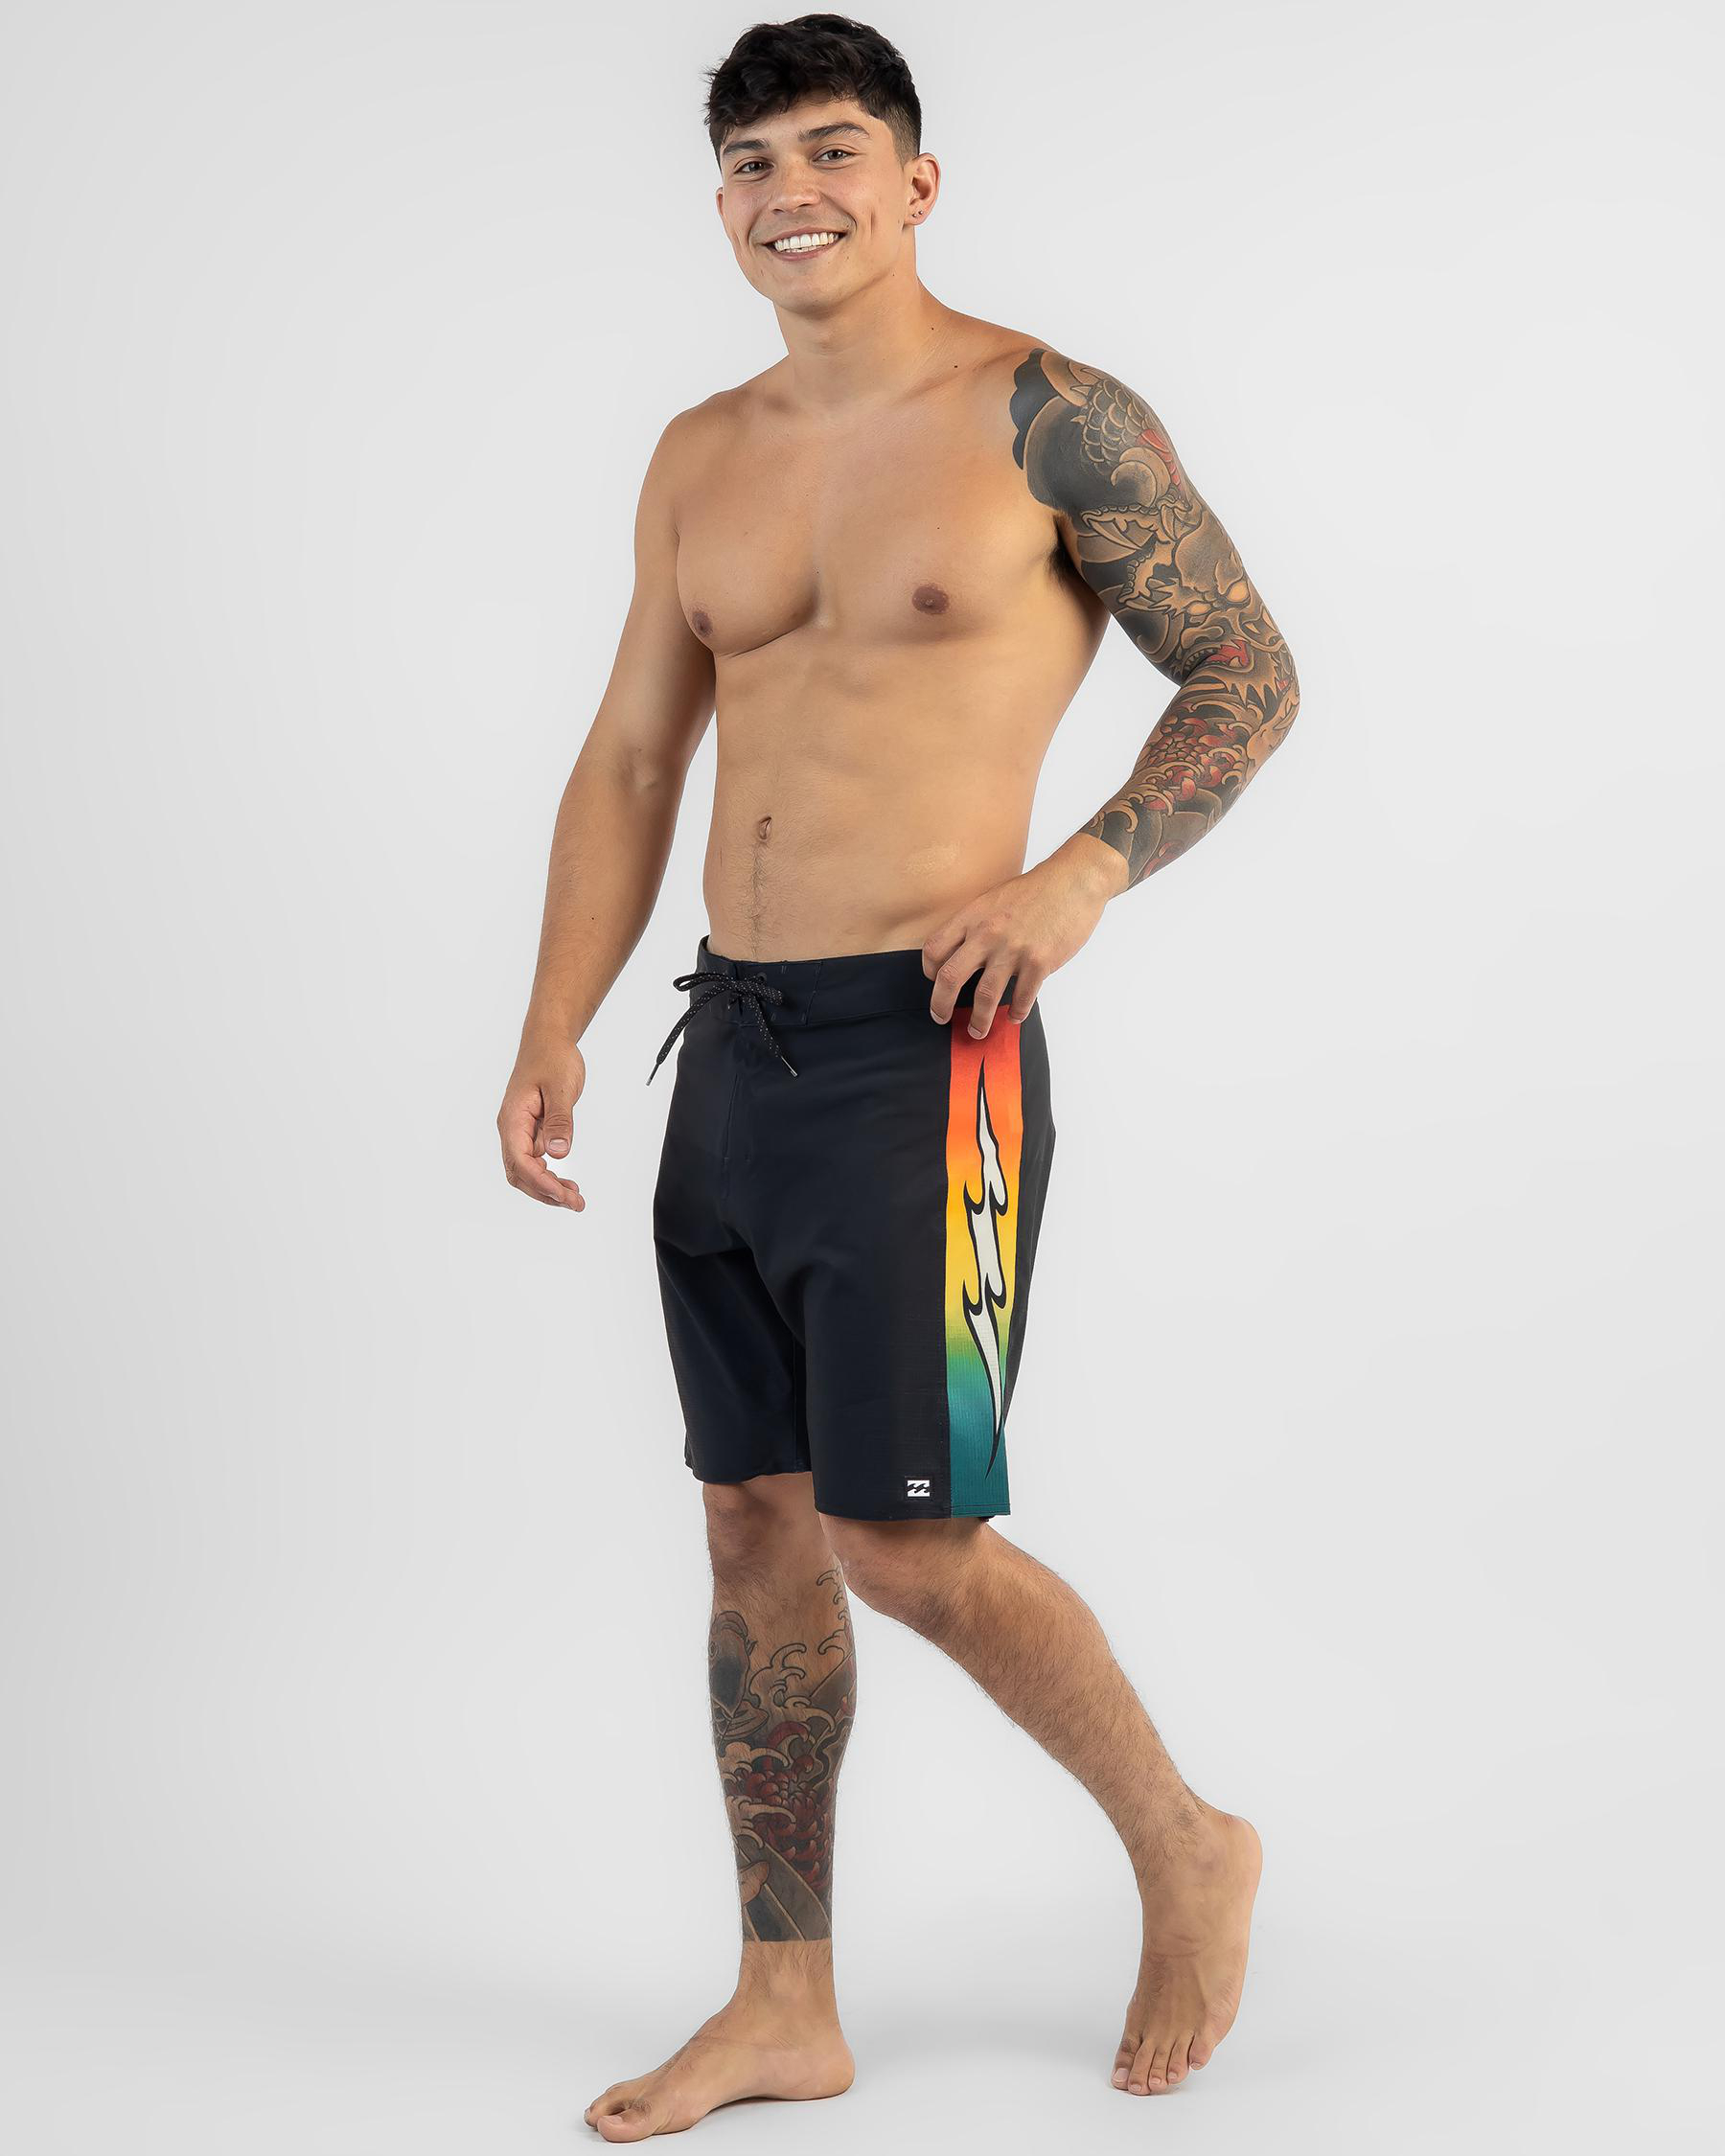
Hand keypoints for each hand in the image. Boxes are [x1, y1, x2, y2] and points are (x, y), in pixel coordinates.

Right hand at [497, 1030, 587, 1209]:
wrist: (548, 1041)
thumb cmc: (552, 1059)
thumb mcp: (561, 1088)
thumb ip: (560, 1121)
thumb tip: (559, 1153)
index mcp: (513, 1119)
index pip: (520, 1161)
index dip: (541, 1182)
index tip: (564, 1195)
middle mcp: (511, 1128)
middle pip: (519, 1174)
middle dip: (545, 1193)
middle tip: (575, 1203)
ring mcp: (520, 1131)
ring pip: (526, 1171)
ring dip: (547, 1188)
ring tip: (574, 1198)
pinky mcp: (531, 1131)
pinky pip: (535, 1161)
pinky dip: (549, 1175)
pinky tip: (566, 1182)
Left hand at [923, 837, 1125, 1035]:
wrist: (1073, 882)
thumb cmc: (1034, 891)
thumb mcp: (993, 900)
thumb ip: (976, 926)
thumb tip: (963, 955)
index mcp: (972, 917)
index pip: (934, 949)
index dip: (929, 970)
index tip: (935, 981)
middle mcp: (987, 934)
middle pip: (950, 977)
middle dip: (941, 1005)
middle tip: (941, 1018)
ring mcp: (1013, 950)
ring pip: (985, 996)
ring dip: (978, 1020)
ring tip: (977, 1031)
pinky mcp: (1039, 962)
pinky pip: (1022, 997)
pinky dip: (1017, 1012)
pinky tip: (1015, 1017)